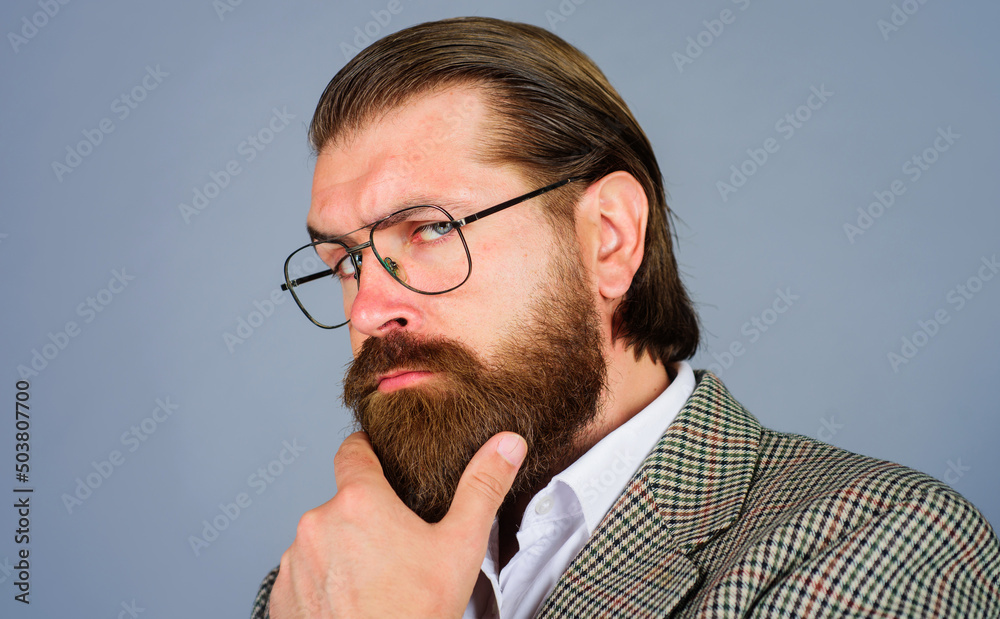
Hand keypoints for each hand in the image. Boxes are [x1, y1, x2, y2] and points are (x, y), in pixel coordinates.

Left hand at [269, 430, 526, 617]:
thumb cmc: (417, 614)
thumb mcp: (461, 546)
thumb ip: (482, 487)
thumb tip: (508, 443)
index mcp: (358, 502)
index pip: (352, 451)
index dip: (368, 450)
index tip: (380, 458)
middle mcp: (316, 525)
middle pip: (342, 505)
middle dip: (365, 519)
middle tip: (397, 548)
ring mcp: (293, 563)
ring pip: (321, 543)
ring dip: (342, 553)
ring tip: (376, 584)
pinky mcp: (282, 599)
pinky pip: (303, 578)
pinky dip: (323, 587)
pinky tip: (352, 606)